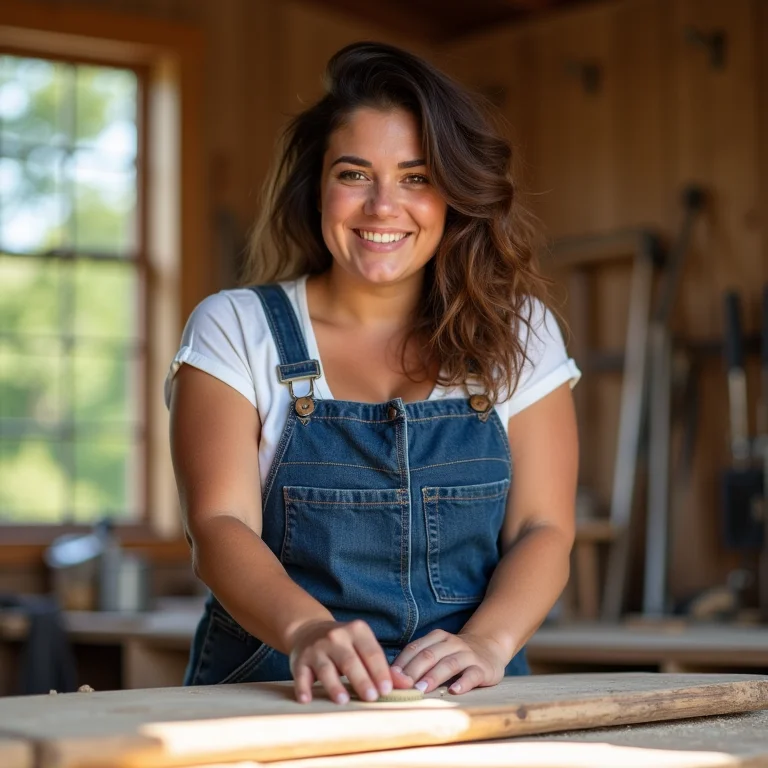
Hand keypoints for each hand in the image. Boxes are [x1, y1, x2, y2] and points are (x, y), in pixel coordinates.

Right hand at [288, 619, 412, 703]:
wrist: (309, 630)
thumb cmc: (344, 644)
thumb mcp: (363, 647)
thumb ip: (383, 666)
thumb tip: (408, 685)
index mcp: (357, 631)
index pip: (371, 652)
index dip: (380, 671)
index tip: (387, 689)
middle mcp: (336, 637)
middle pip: (350, 661)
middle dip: (361, 679)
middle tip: (372, 697)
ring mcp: (317, 648)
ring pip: (326, 667)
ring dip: (334, 684)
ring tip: (343, 701)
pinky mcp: (300, 660)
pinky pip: (301, 674)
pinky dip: (303, 687)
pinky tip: (307, 699)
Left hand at [392, 630, 507, 694]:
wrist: (489, 648)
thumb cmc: (454, 655)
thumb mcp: (437, 652)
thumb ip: (418, 662)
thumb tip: (391, 678)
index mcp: (437, 637)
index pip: (415, 648)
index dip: (401, 663)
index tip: (390, 678)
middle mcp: (452, 643)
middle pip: (429, 655)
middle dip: (414, 671)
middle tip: (403, 686)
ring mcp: (467, 655)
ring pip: (449, 664)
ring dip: (433, 676)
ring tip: (421, 690)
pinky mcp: (482, 668)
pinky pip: (472, 675)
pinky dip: (462, 683)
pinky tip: (454, 690)